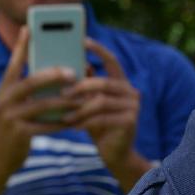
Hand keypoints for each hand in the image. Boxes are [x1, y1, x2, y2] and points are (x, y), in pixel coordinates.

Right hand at [0, 27, 78, 177]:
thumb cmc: (14, 125)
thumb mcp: (15, 104)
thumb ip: (28, 88)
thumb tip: (56, 70)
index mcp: (4, 88)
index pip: (14, 63)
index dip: (22, 46)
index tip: (30, 28)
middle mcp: (4, 99)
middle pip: (31, 82)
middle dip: (54, 75)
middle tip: (74, 72)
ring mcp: (10, 116)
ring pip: (42, 105)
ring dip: (65, 102)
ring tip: (81, 99)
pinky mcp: (19, 133)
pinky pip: (46, 125)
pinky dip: (62, 122)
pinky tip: (75, 120)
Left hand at [65, 38, 140, 171]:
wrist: (116, 154)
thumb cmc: (99, 126)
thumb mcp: (90, 104)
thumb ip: (84, 87)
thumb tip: (66, 65)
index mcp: (121, 83)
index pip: (112, 60)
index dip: (98, 49)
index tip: (82, 40)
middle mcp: (131, 92)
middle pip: (103, 82)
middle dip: (80, 87)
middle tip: (61, 93)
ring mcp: (133, 106)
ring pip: (101, 101)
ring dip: (80, 108)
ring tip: (65, 115)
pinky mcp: (130, 121)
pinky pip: (103, 118)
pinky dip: (85, 122)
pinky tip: (73, 126)